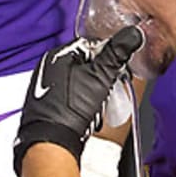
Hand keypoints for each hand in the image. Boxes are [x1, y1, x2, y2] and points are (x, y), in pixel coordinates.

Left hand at [13, 26, 143, 176]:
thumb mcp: (100, 76)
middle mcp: (46, 69)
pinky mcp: (45, 107)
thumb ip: (116, 53)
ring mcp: (44, 89)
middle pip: (84, 65)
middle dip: (100, 78)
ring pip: (78, 83)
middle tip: (107, 89)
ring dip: (91, 93)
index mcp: (56, 55)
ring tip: (95, 106)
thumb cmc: (70, 109)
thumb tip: (131, 34)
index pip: (89, 45)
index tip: (116, 68)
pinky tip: (85, 115)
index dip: (107, 57)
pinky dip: (80, 105)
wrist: (53, 142)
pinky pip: (69, 99)